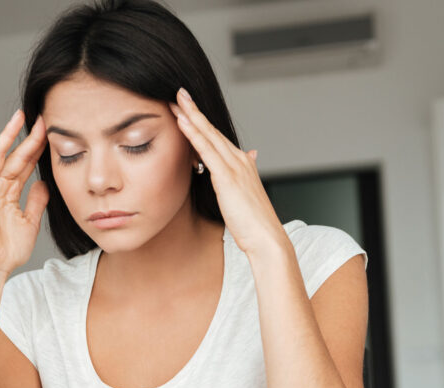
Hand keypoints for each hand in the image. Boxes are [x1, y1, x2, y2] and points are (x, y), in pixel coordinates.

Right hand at [0, 109, 48, 273]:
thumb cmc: (8, 250)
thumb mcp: (30, 222)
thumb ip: (36, 202)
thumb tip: (43, 184)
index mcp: (10, 194)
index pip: (24, 165)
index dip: (36, 149)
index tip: (49, 134)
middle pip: (13, 156)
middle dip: (26, 137)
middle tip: (40, 119)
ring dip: (7, 136)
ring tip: (19, 118)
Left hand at [170, 88, 285, 256]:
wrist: (266, 238)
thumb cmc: (255, 223)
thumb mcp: (248, 194)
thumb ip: (246, 173)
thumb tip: (251, 155)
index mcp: (243, 164)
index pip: (218, 138)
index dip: (203, 122)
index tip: (189, 108)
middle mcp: (240, 160)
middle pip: (212, 130)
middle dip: (195, 111)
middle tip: (180, 93)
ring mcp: (234, 167)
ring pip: (209, 136)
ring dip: (192, 116)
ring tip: (177, 101)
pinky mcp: (227, 177)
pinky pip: (206, 151)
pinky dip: (194, 134)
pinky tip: (183, 123)